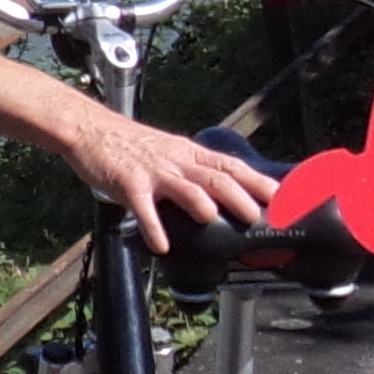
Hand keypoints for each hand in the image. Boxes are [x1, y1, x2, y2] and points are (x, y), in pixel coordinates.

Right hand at [77, 115, 278, 253]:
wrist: (92, 129)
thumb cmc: (133, 146)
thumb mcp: (171, 152)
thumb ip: (195, 171)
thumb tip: (225, 195)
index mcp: (190, 154)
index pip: (231, 166)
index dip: (257, 181)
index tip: (281, 197)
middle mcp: (177, 161)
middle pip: (214, 177)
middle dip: (239, 195)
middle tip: (258, 215)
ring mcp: (153, 172)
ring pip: (184, 187)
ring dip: (201, 203)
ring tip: (214, 219)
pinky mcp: (128, 183)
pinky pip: (143, 208)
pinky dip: (153, 227)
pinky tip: (161, 245)